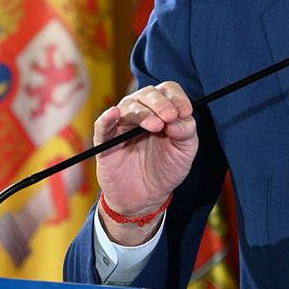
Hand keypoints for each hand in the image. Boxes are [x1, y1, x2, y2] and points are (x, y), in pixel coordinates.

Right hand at [93, 82, 197, 243]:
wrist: (146, 197)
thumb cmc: (166, 169)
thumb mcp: (185, 151)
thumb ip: (186, 131)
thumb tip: (178, 118)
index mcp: (162, 110)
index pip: (168, 90)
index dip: (177, 97)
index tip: (185, 111)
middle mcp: (142, 112)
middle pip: (148, 94)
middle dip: (160, 103)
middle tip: (169, 117)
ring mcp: (122, 124)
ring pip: (128, 106)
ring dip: (142, 113)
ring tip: (156, 126)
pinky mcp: (106, 141)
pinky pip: (102, 125)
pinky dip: (107, 118)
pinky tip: (114, 114)